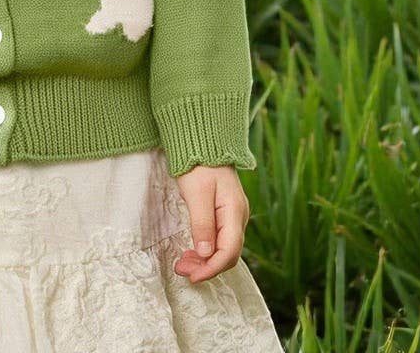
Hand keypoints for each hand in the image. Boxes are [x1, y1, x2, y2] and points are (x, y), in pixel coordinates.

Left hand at [171, 163, 248, 282]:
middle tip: (181, 269)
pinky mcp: (224, 215)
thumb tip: (206, 253)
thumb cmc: (199, 164)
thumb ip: (202, 223)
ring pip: (223, 248)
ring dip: (204, 260)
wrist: (203, 143)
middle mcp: (238, 217)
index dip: (212, 268)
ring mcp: (232, 216)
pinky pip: (219, 240)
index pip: (228, 251)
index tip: (193, 276)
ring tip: (182, 264)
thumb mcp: (197, 192)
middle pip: (227, 253)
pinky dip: (205, 250)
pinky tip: (192, 252)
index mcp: (234, 212)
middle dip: (206, 267)